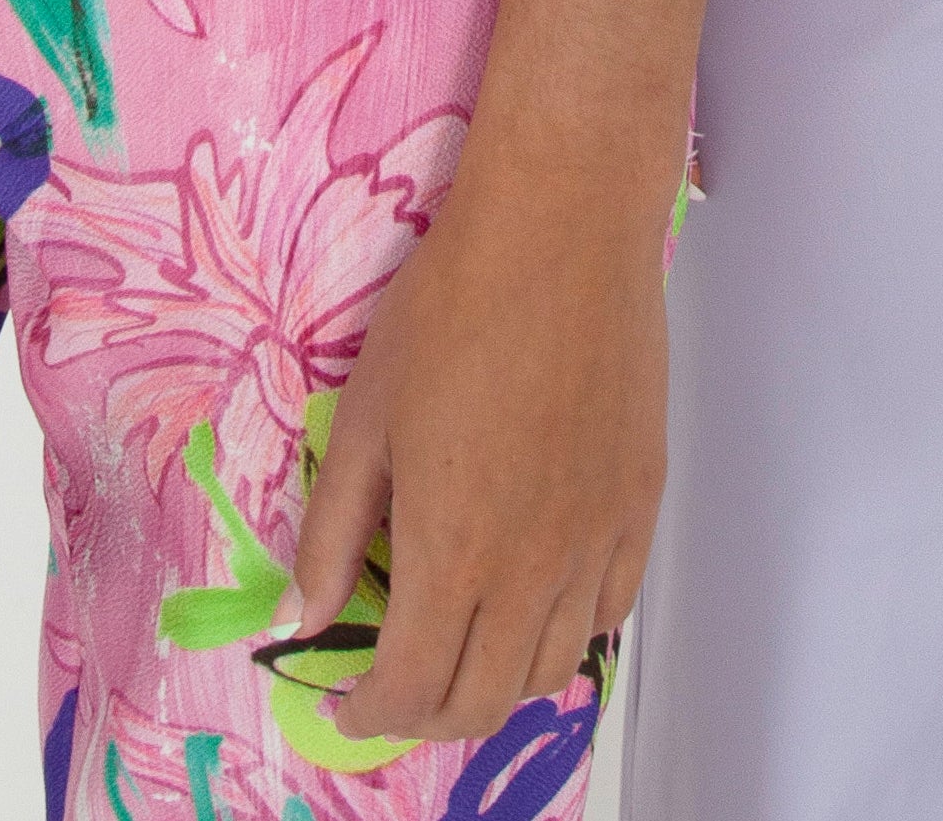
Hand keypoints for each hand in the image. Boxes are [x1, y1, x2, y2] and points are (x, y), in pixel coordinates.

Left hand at [291, 150, 667, 744]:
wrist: (562, 227)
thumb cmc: (451, 306)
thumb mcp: (365, 414)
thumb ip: (333, 531)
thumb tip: (301, 618)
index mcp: (453, 553)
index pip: (411, 691)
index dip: (370, 714)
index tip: (346, 701)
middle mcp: (533, 568)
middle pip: (483, 702)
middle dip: (427, 714)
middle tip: (396, 686)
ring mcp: (598, 540)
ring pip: (551, 669)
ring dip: (498, 682)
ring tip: (463, 647)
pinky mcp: (640, 502)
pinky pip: (610, 611)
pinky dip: (568, 632)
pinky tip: (537, 600)